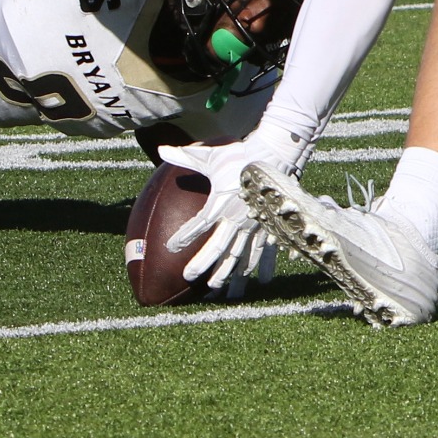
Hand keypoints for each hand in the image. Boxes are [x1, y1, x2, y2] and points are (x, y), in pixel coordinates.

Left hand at [159, 136, 298, 297]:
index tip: (170, 247)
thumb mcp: (211, 155)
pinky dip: (261, 267)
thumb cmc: (241, 154)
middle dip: (201, 264)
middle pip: (217, 248)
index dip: (183, 237)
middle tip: (188, 277)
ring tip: (216, 288)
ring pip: (240, 255)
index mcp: (221, 203)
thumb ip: (186, 156)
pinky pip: (264, 251)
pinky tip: (262, 282)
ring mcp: (254, 225)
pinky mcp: (268, 225)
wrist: (275, 154)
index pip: (197, 224)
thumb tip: (161, 149)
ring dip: (228, 273)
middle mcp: (237, 218)